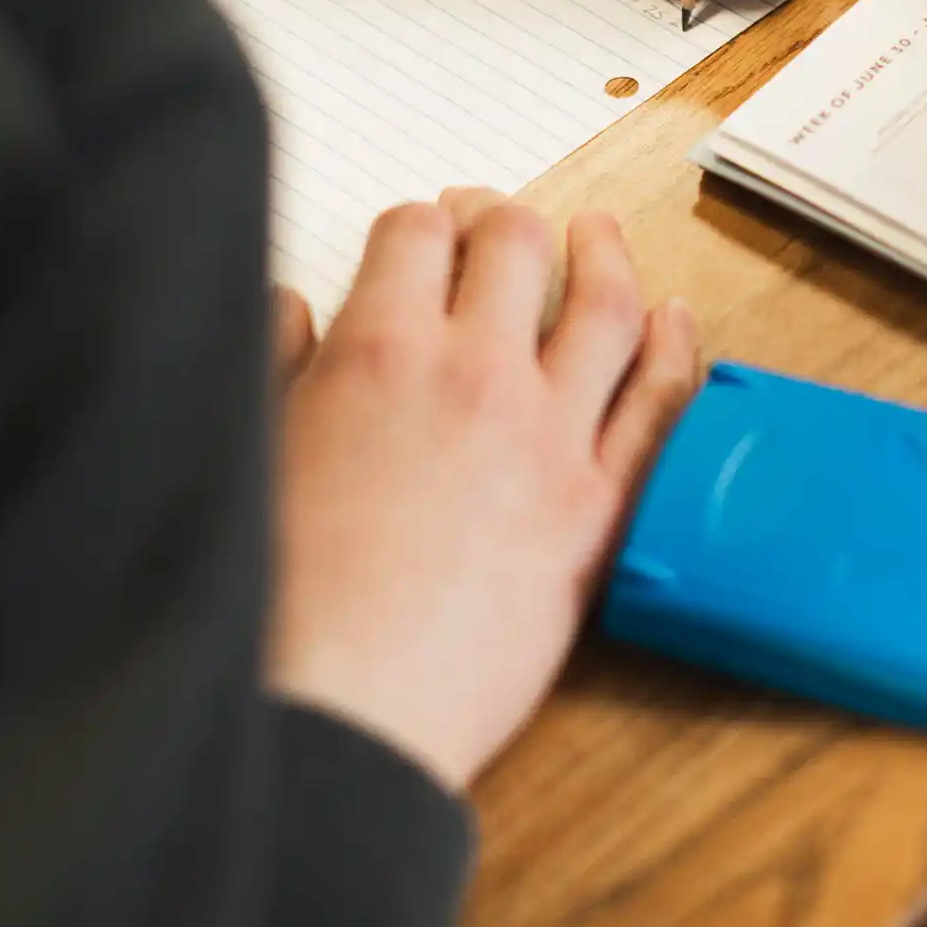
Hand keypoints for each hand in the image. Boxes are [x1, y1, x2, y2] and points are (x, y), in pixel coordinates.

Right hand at [266, 193, 702, 791]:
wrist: (345, 707)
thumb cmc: (284, 602)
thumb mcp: (251, 451)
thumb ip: (277, 364)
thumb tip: (291, 309)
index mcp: (378, 349)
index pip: (415, 234)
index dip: (419, 224)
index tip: (421, 235)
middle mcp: (474, 374)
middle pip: (514, 245)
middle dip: (501, 219)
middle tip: (494, 224)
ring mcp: (549, 437)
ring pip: (604, 305)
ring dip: (604, 254)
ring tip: (599, 234)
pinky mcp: (598, 508)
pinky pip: (659, 405)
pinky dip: (674, 348)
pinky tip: (674, 323)